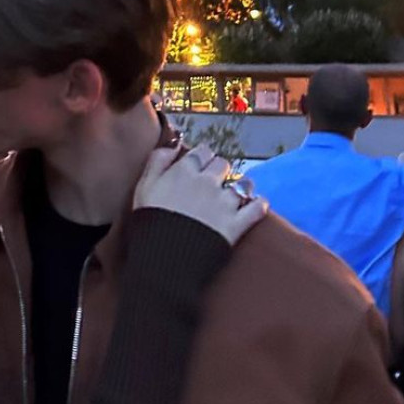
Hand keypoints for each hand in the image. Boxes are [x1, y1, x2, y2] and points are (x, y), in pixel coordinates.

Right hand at [134, 143, 266, 245]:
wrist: (165, 258)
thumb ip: (157, 160)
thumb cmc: (150, 222)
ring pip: (240, 185)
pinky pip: (256, 208)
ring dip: (238, 188)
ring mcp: (224, 203)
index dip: (201, 158)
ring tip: (233, 195)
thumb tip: (172, 146)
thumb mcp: (144, 186)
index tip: (198, 164)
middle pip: (222, 164)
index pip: (201, 152)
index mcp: (184, 171)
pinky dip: (258, 205)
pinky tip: (257, 204)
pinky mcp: (236, 224)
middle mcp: (207, 182)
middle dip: (219, 171)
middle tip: (213, 181)